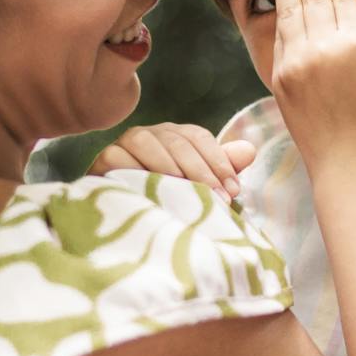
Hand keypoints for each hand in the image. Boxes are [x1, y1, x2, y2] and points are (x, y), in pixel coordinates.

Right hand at [88, 124, 255, 201]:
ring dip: (168, 166)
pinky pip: (117, 158)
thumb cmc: (166, 202)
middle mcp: (151, 134)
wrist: (123, 221)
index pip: (199, 138)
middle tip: (217, 199)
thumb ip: (221, 168)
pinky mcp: (104, 159)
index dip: (219, 162)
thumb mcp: (197, 187)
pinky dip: (132, 171)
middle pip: (177, 141)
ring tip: (184, 192)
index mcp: (175, 136)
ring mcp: (125, 144)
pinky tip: (148, 191)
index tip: (233, 192)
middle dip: (200, 170)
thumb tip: (250, 151)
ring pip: (146, 142)